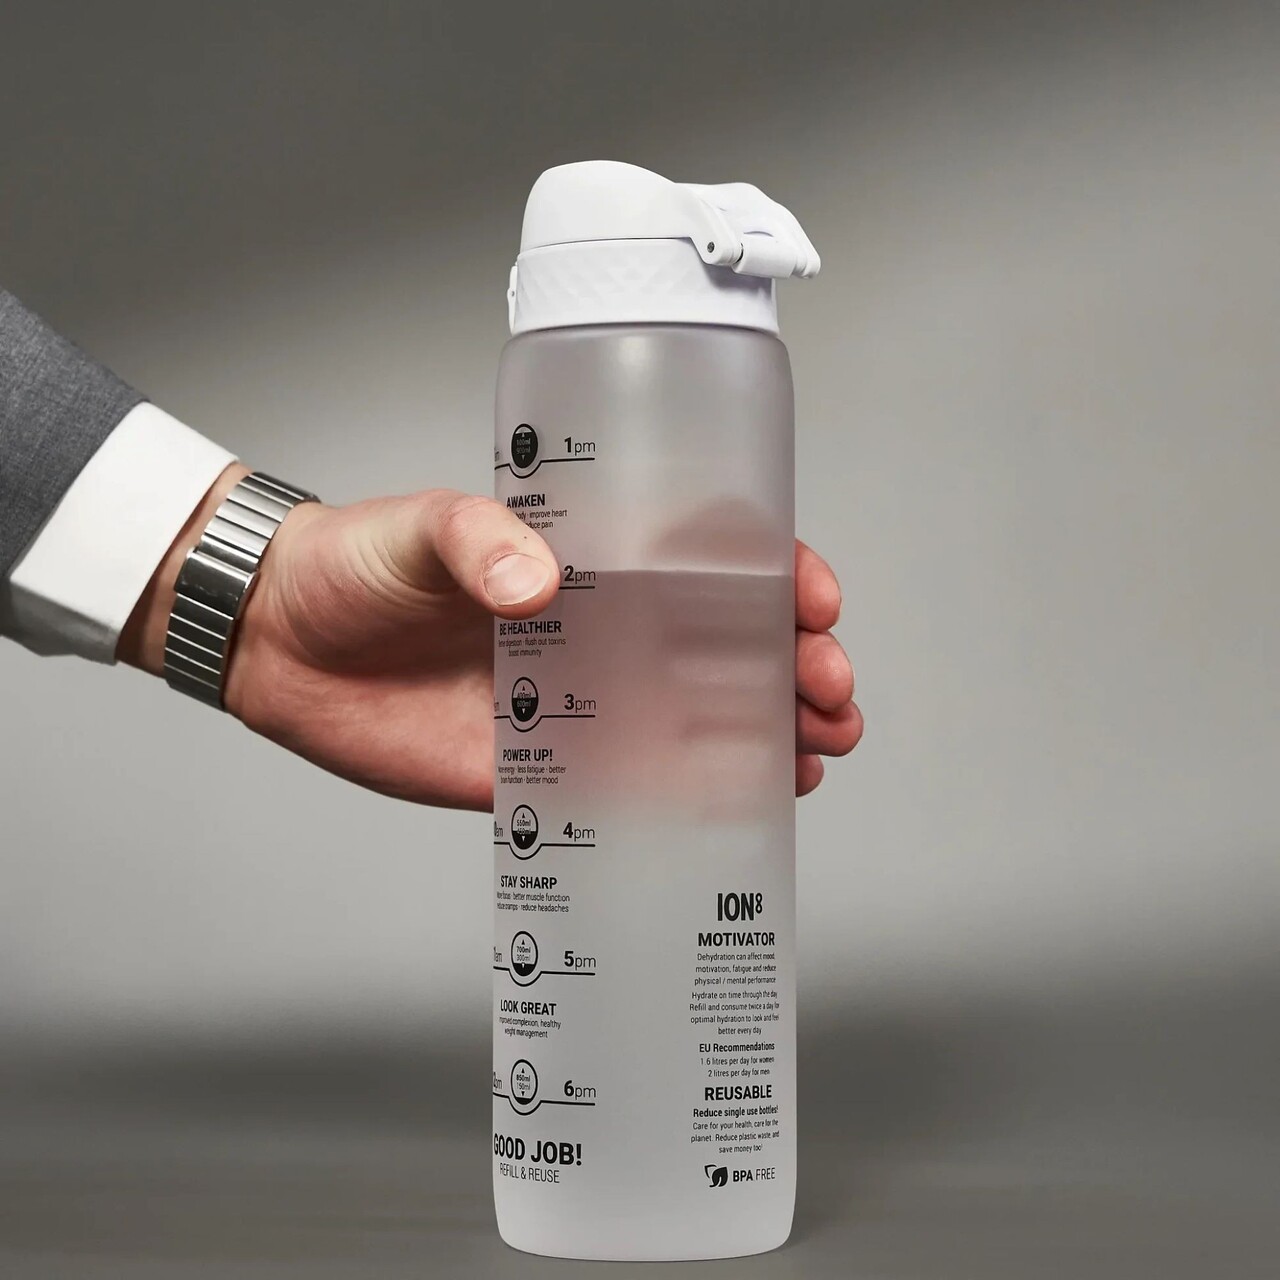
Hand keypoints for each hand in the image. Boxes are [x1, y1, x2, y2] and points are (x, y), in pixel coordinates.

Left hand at [121, 465, 862, 809]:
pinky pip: (637, 789)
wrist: (283, 646)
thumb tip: (538, 582)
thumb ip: (474, 541)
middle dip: (795, 667)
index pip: (708, 559)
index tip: (812, 600)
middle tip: (828, 693)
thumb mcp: (417, 529)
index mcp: (590, 558)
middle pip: (728, 646)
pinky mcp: (546, 769)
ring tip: (814, 754)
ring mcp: (582, 702)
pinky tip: (749, 805)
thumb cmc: (354, 565)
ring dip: (771, 735)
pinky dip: (699, 799)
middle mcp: (602, 630)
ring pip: (702, 720)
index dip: (775, 576)